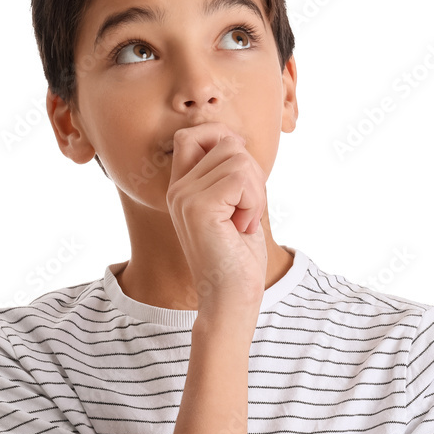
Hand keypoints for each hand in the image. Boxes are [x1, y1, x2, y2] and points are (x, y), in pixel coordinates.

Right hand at [166, 124, 268, 316]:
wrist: (230, 299)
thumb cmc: (238, 258)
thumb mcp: (235, 206)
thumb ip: (231, 174)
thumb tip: (237, 139)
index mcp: (181, 188)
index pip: (192, 135)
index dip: (223, 140)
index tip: (243, 176)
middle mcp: (177, 190)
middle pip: (227, 144)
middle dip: (252, 176)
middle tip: (246, 213)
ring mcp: (184, 197)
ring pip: (238, 159)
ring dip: (255, 193)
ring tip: (243, 223)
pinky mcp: (199, 207)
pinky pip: (241, 178)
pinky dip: (254, 202)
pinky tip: (243, 227)